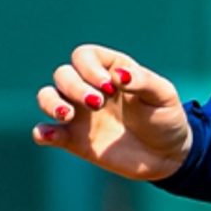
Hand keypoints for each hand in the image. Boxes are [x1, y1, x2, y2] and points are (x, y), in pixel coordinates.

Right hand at [31, 43, 192, 181]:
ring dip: (51, 103)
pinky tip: (49, 135)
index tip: (110, 87)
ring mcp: (79, 113)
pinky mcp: (74, 140)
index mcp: (110, 70)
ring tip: (67, 115)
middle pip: (63, 74)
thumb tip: (118, 75)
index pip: (84, 56)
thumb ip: (142, 81)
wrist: (167, 155)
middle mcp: (89, 88)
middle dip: (75, 86)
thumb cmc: (166, 117)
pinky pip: (47, 132)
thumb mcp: (163, 95)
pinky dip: (43, 132)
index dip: (89, 67)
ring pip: (47, 97)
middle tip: (97, 104)